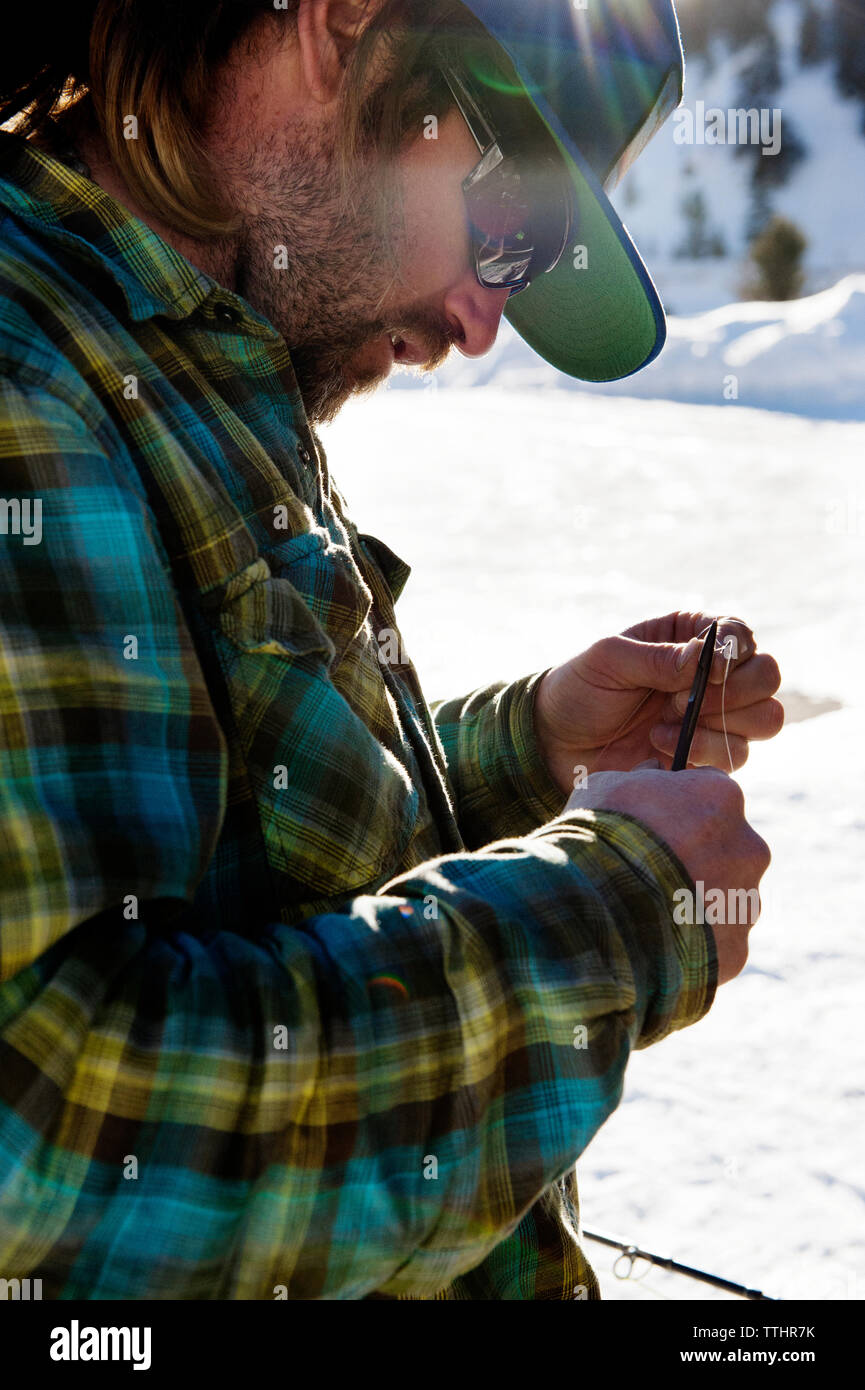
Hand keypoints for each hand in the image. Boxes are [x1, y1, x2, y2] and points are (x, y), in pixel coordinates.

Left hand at [534, 612, 782, 797]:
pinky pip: (737, 757)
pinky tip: (658, 745)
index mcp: (689, 636)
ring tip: (666, 724)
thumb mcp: (609, 660)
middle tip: (685, 700)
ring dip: (720, 724)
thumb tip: (708, 658)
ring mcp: (714, 717)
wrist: (554, 744)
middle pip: (767, 677)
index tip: (707, 669)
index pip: (741, 634)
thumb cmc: (578, 689)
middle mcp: (711, 675)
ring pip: (765, 720)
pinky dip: (703, 752)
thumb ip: (659, 658)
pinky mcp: (707, 756)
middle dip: (735, 691)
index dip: (736, 650)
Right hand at [566, 761, 770, 985]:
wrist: (595, 912)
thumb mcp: (606, 785)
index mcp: (722, 797)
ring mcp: (746, 901)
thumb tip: (654, 769)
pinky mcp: (735, 949)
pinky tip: (654, 943)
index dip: (681, 809)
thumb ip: (641, 775)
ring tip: (646, 912)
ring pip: (724, 898)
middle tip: (649, 871)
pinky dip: (690, 943)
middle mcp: (748, 846)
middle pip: (726, 848)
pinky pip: (715, 943)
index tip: (657, 822)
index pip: (712, 794)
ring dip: (694, 901)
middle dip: (694, 857)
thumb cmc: (597, 838)